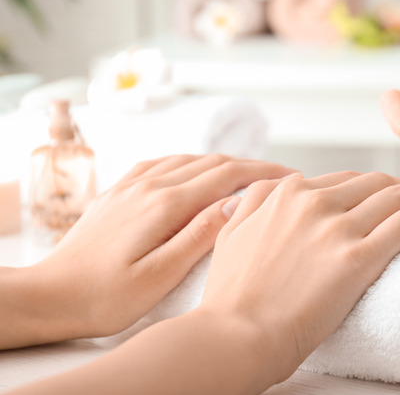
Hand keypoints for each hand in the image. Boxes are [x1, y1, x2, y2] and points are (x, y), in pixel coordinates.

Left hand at [7, 154, 294, 346]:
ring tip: (247, 175)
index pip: (226, 176)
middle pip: (211, 162)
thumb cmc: (106, 297)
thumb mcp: (160, 275)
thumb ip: (200, 236)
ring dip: (222, 162)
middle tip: (279, 178)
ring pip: (188, 159)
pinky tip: (195, 169)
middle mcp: (149, 186)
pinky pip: (161, 163)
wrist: (51, 295)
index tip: (292, 177)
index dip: (264, 173)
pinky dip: (189, 161)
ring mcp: (131, 186)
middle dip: (250, 165)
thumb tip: (237, 203)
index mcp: (165, 205)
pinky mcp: (118, 192)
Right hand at [199, 172, 399, 385]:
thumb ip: (255, 202)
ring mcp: (338, 228)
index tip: (387, 191)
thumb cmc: (232, 295)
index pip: (344, 179)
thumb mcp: (231, 234)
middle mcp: (315, 203)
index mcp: (287, 195)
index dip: (372, 185)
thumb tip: (273, 186)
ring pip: (397, 195)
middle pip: (375, 182)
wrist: (236, 335)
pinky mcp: (359, 258)